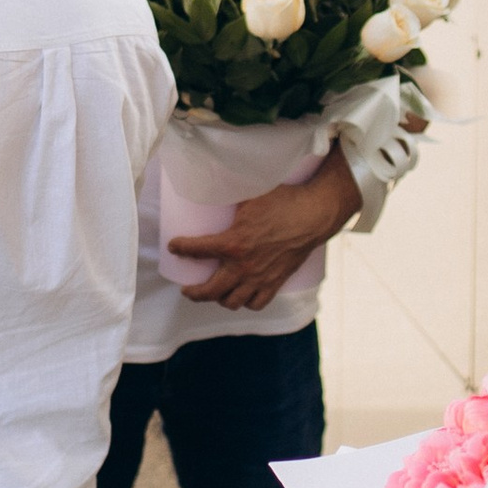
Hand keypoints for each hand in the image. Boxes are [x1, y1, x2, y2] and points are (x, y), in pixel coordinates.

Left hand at [169, 150, 359, 312]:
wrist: (314, 215)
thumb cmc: (283, 201)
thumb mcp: (249, 195)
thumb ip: (228, 198)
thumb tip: (212, 184)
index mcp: (233, 243)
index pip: (197, 250)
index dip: (181, 248)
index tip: (174, 247)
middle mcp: (243, 266)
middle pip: (210, 290)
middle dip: (194, 292)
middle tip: (187, 289)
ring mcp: (260, 278)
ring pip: (232, 301)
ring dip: (219, 299)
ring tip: (214, 293)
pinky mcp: (275, 282)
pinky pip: (256, 303)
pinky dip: (246, 302)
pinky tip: (241, 296)